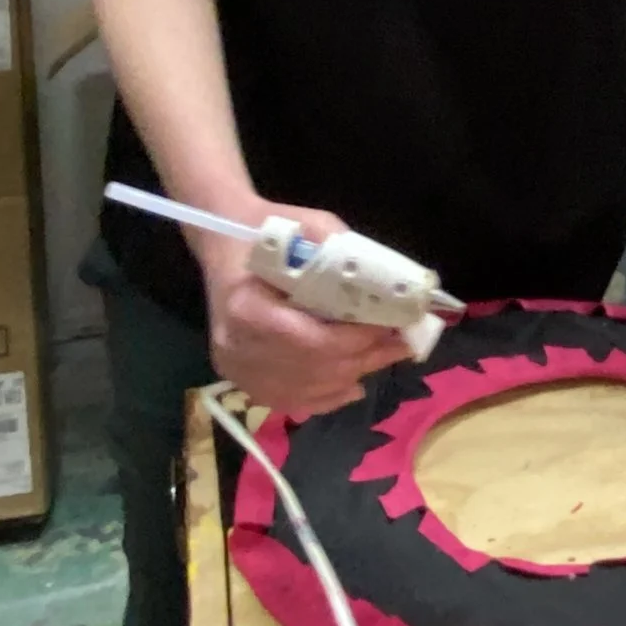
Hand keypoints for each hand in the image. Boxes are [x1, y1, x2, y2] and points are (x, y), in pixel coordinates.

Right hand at [201, 200, 410, 421]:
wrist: (223, 241)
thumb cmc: (266, 229)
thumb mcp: (310, 225)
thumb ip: (345, 256)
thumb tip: (392, 285)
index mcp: (246, 307)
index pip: (312, 341)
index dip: (357, 340)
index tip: (391, 327)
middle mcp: (235, 345)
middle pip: (313, 369)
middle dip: (364, 359)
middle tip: (402, 346)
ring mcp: (235, 368)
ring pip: (305, 390)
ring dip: (351, 377)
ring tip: (386, 359)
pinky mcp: (239, 378)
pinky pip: (289, 399)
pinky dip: (325, 397)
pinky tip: (352, 386)